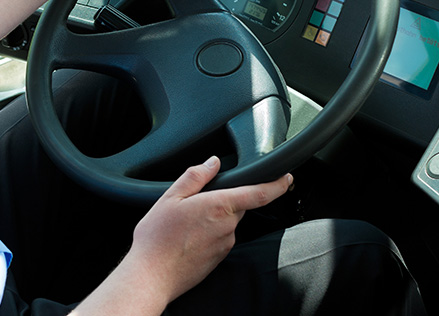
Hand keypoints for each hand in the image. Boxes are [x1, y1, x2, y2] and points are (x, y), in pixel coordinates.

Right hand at [126, 157, 291, 303]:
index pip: (259, 193)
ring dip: (213, 218)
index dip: (277, 184)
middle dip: (224, 200)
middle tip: (196, 202)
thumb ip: (195, 176)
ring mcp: (225, 244)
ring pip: (228, 222)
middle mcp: (228, 226)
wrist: (152, 275)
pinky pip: (220, 238)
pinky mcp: (219, 258)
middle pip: (238, 205)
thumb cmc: (157, 238)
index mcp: (219, 206)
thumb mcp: (171, 197)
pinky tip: (188, 237)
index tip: (286, 177)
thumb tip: (212, 162)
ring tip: (185, 223)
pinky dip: (208, 233)